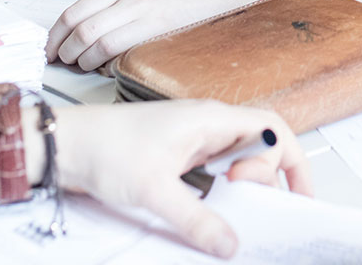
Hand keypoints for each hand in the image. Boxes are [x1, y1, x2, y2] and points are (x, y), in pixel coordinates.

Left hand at [45, 0, 252, 71]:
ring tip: (83, 66)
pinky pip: (114, 48)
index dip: (54, 36)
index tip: (49, 50)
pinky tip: (105, 67)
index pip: (72, 12)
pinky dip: (103, 63)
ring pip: (92, 39)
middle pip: (77, 27)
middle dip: (64, 51)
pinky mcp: (152, 26)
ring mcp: (138, 10)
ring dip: (81, 60)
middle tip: (62, 63)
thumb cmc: (176, 3)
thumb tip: (79, 37)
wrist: (212, 0)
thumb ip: (111, 10)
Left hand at [54, 101, 310, 258]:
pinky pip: (212, 172)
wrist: (66, 144)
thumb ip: (195, 218)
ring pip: (235, 161)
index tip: (295, 194)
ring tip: (234, 209)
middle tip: (247, 202)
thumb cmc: (105, 147)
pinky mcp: (175, 157)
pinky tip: (210, 211)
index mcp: (210, 119)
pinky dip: (220, 192)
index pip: (272, 130)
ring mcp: (190, 141)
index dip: (291, 160)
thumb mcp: (154, 189)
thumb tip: (229, 243)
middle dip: (263, 177)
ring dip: (242, 185)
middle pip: (258, 147)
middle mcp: (205, 126)